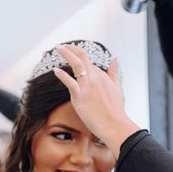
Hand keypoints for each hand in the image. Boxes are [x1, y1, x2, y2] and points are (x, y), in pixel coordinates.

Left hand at [53, 45, 140, 159]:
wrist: (114, 125)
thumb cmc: (116, 110)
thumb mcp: (117, 88)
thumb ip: (114, 72)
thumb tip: (115, 58)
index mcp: (102, 76)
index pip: (89, 62)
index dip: (79, 58)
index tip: (71, 54)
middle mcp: (95, 78)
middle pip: (82, 56)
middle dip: (70, 49)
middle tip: (61, 46)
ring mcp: (87, 86)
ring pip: (76, 64)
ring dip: (66, 54)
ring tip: (57, 48)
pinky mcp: (81, 97)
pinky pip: (70, 82)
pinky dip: (62, 75)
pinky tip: (55, 70)